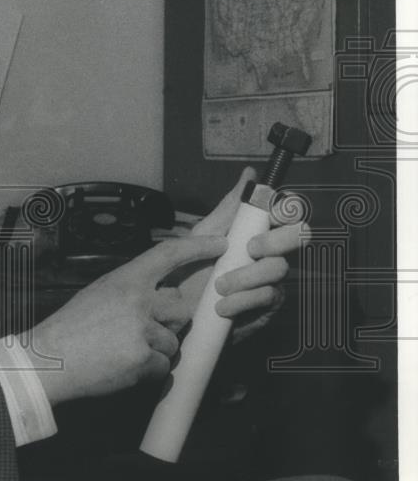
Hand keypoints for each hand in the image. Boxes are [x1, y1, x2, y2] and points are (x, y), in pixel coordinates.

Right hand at [26, 234, 226, 404]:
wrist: (49, 360)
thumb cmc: (70, 328)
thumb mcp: (99, 294)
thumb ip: (131, 291)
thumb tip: (159, 296)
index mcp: (125, 279)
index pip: (168, 254)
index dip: (198, 247)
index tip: (219, 244)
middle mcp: (138, 300)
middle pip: (180, 308)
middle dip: (168, 322)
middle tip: (141, 330)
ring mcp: (143, 331)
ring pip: (173, 341)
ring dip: (156, 350)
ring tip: (124, 351)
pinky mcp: (144, 360)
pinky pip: (164, 366)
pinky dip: (149, 371)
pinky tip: (123, 366)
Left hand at [170, 167, 308, 342]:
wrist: (180, 307)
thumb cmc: (194, 266)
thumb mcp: (206, 232)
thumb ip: (230, 206)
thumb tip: (249, 173)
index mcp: (260, 229)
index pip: (289, 210)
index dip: (287, 209)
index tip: (272, 214)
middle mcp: (273, 251)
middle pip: (300, 235)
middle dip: (276, 240)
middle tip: (249, 249)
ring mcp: (274, 278)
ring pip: (279, 269)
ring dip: (246, 277)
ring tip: (219, 286)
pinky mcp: (270, 305)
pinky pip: (268, 297)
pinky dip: (243, 300)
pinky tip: (223, 306)